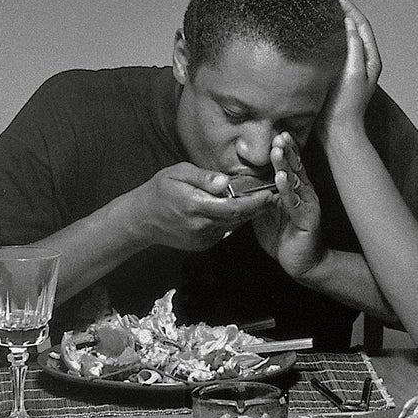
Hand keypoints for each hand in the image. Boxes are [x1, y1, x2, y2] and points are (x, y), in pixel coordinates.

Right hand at [126, 163, 276, 251]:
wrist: (140, 220)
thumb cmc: (159, 190)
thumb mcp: (177, 173)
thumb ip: (202, 177)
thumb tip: (224, 181)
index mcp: (195, 206)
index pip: (232, 206)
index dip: (254, 202)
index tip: (270, 194)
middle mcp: (200, 226)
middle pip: (237, 218)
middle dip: (258, 208)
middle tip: (276, 196)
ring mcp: (201, 238)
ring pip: (232, 226)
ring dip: (248, 214)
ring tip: (264, 200)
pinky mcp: (202, 245)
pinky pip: (223, 231)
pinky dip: (233, 220)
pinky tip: (240, 209)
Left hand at [252, 132, 324, 278]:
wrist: (303, 264)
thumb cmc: (285, 237)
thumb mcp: (268, 213)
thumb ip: (260, 197)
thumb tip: (242, 183)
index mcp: (296, 190)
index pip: (292, 165)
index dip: (286, 150)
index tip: (278, 135)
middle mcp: (305, 193)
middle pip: (295, 168)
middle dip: (286, 151)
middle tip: (278, 136)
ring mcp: (308, 205)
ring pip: (295, 181)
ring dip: (285, 166)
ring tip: (277, 152)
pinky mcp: (308, 219)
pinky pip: (295, 203)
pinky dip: (287, 190)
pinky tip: (281, 179)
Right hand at [316, 0, 382, 143]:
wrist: (337, 133)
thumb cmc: (346, 106)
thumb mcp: (353, 73)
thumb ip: (353, 47)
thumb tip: (348, 21)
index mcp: (370, 58)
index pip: (359, 22)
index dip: (346, 4)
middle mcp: (361, 59)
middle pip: (350, 25)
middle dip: (337, 8)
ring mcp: (348, 66)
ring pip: (340, 35)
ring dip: (329, 20)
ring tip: (314, 6)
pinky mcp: (335, 72)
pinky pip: (330, 46)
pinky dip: (322, 34)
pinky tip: (309, 30)